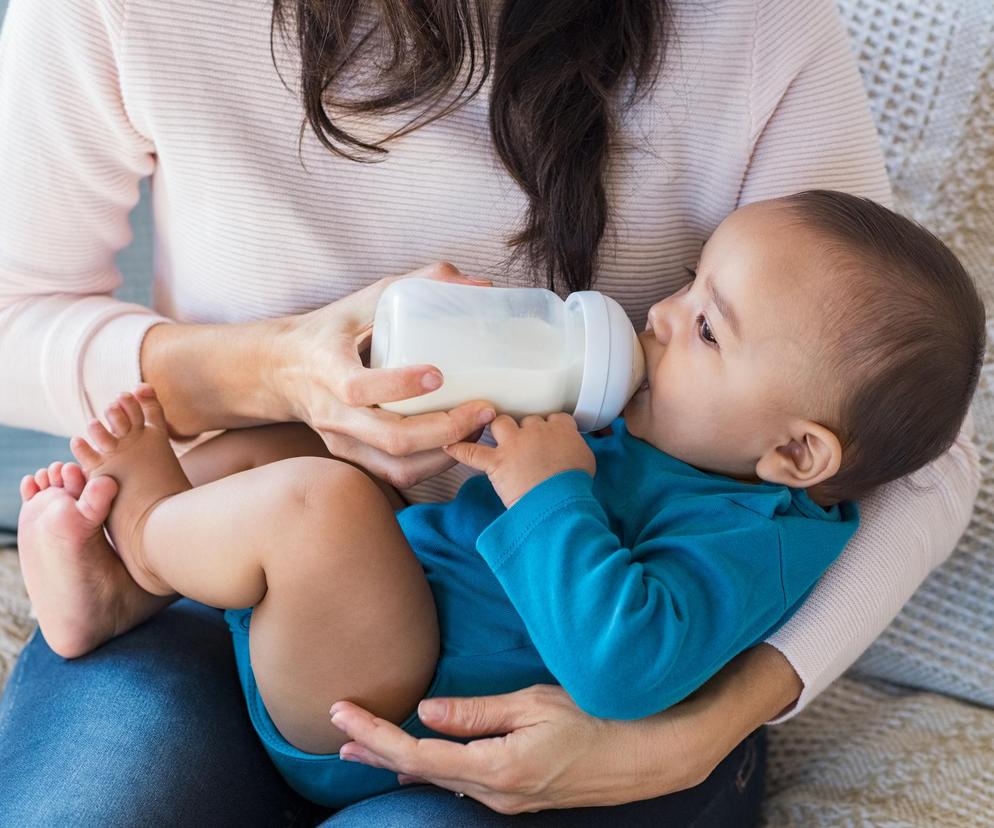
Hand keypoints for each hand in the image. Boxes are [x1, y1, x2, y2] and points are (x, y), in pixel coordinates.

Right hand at [276, 262, 497, 488]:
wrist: (282, 369)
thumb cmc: (331, 330)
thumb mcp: (365, 299)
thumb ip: (418, 283)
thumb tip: (479, 284)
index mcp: (327, 368)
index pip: (358, 388)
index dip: (400, 385)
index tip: (439, 375)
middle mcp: (332, 412)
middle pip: (391, 438)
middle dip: (446, 429)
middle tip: (484, 409)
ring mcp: (342, 440)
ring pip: (399, 465)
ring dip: (447, 453)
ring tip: (478, 427)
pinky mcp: (353, 457)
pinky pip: (397, 474)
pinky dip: (434, 464)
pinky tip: (458, 442)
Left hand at [328, 645, 799, 813]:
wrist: (655, 753)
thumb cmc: (600, 718)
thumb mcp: (535, 704)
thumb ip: (477, 713)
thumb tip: (427, 711)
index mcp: (497, 768)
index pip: (417, 754)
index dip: (375, 735)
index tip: (339, 715)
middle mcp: (497, 793)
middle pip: (420, 773)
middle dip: (376, 751)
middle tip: (337, 733)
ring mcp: (511, 800)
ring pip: (441, 779)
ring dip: (400, 760)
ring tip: (365, 746)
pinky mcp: (523, 794)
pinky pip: (466, 781)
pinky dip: (435, 766)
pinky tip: (423, 758)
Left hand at [443, 413, 595, 506]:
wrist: (560, 503)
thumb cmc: (575, 486)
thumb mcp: (586, 461)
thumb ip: (575, 448)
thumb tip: (570, 451)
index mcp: (561, 429)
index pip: (554, 417)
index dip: (549, 426)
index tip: (548, 434)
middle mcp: (536, 431)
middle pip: (526, 419)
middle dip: (525, 430)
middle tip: (525, 444)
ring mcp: (514, 444)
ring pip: (500, 423)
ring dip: (498, 428)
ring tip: (496, 436)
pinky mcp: (497, 462)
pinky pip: (471, 452)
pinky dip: (459, 449)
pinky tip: (449, 447)